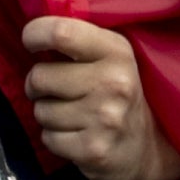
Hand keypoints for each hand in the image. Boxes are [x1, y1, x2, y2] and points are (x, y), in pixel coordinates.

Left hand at [19, 15, 179, 179]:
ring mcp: (104, 119)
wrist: (147, 146)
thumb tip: (32, 30)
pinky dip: (54, 138)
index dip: (35, 34)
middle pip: (40, 77)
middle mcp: (113, 82)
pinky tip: (75, 134)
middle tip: (54, 89)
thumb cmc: (117, 94)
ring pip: (41, 111)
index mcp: (116, 51)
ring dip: (48, 114)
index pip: (61, 32)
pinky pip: (47, 138)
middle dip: (37, 85)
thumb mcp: (110, 56)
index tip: (32, 42)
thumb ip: (78, 40)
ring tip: (70, 114)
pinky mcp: (93, 150)